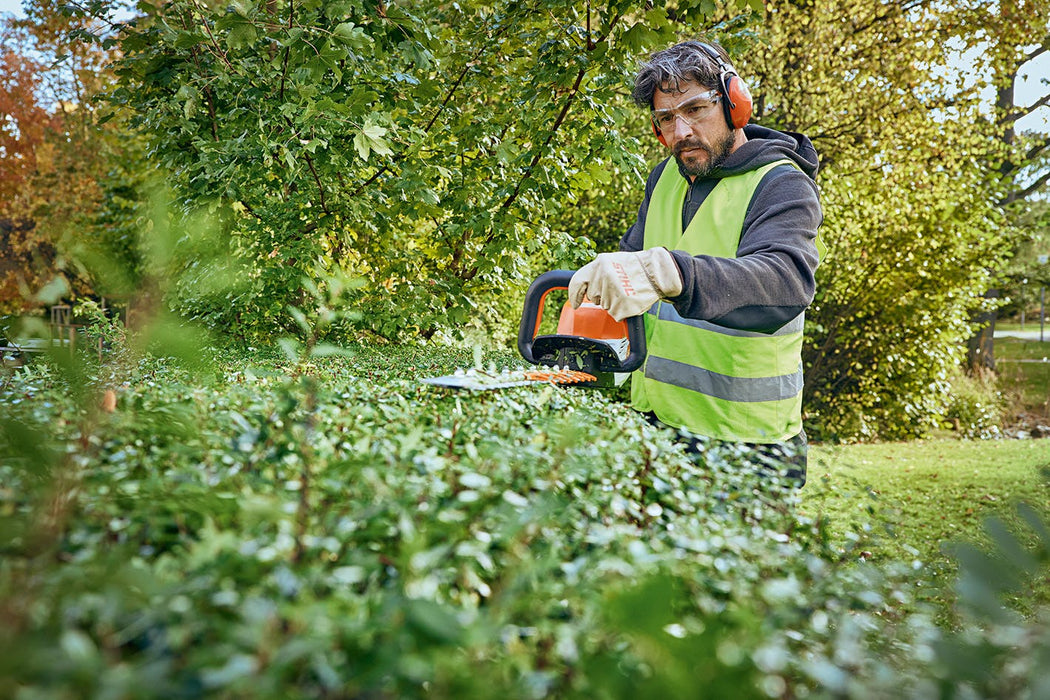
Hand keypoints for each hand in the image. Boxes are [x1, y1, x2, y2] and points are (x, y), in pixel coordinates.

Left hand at [568, 248, 682, 321]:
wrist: (658, 272)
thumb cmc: (635, 267)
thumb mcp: (613, 261)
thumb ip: (596, 272)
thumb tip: (582, 286)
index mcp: (599, 264)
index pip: (577, 282)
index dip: (574, 295)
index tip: (575, 303)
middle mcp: (603, 278)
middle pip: (593, 296)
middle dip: (602, 295)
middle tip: (618, 287)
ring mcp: (612, 292)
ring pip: (605, 306)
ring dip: (614, 302)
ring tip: (627, 291)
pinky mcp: (622, 306)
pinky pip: (616, 314)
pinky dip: (622, 310)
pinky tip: (631, 299)